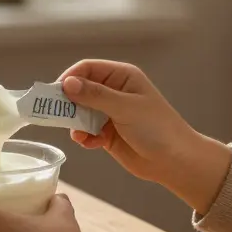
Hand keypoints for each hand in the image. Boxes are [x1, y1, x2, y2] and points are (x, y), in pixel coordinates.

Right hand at [58, 59, 231, 214]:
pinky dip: (84, 136)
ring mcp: (109, 112)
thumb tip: (67, 84)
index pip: (87, 69)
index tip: (56, 93)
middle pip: (79, 90)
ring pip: (79, 111)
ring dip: (75, 123)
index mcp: (121, 77)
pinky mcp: (106, 132)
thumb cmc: (158, 129)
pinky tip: (92, 144)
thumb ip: (96, 96)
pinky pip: (85, 130)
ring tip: (80, 135)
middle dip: (69, 103)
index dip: (70, 78)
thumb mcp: (126, 108)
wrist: (175, 162)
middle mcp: (113, 92)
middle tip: (58, 116)